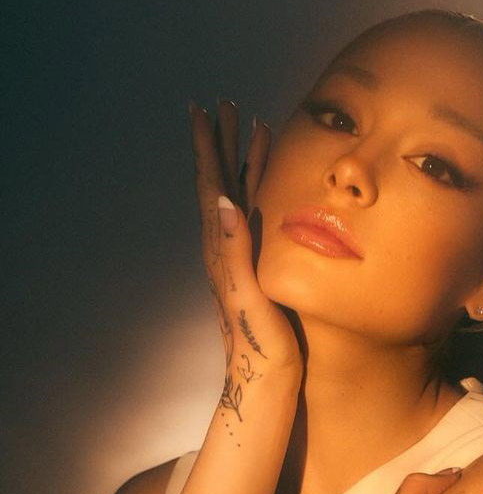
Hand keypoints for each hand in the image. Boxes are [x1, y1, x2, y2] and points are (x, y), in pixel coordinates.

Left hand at [188, 99, 300, 403]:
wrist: (262, 388)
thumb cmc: (260, 350)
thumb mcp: (247, 298)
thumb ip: (235, 251)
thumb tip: (225, 201)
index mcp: (222, 251)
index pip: (211, 187)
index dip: (207, 148)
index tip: (204, 110)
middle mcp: (227, 251)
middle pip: (223, 184)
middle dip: (225, 144)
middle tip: (227, 105)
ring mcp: (241, 262)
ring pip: (241, 198)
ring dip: (244, 163)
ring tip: (254, 131)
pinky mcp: (257, 274)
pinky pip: (256, 220)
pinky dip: (261, 195)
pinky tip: (267, 189)